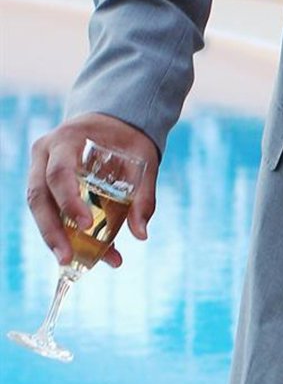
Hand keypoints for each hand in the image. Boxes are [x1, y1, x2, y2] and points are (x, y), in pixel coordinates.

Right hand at [27, 114, 159, 266]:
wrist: (114, 121)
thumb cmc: (128, 138)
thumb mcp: (144, 161)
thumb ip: (143, 196)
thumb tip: (141, 235)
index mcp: (67, 140)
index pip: (59, 173)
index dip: (68, 201)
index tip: (86, 226)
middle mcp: (46, 153)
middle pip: (38, 195)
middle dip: (51, 230)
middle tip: (67, 258)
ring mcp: (40, 167)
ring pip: (37, 206)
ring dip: (53, 236)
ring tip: (72, 262)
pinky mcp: (44, 182)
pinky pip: (47, 209)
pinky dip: (62, 231)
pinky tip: (80, 253)